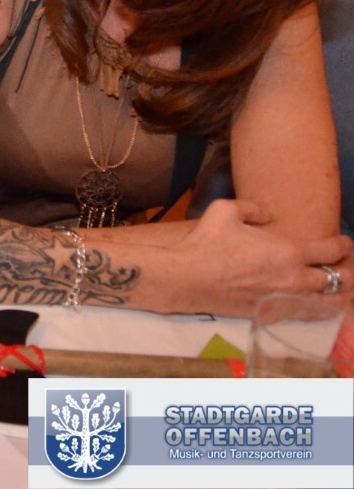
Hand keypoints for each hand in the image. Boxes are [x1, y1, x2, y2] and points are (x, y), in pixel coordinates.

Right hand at [169, 199, 351, 315]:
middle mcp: (294, 278)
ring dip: (339, 295)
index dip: (343, 244)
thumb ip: (253, 208)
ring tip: (341, 290)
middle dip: (346, 271)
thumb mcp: (225, 210)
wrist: (186, 277)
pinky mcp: (272, 314)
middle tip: (344, 267)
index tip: (345, 242)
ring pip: (327, 301)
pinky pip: (306, 316)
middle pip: (337, 278)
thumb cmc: (206, 242)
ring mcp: (284, 299)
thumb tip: (267, 215)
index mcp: (288, 251)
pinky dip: (319, 311)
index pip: (331, 249)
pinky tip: (320, 307)